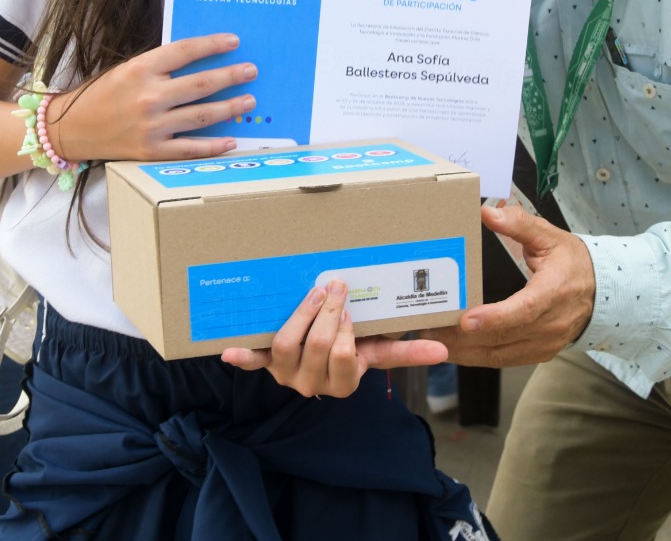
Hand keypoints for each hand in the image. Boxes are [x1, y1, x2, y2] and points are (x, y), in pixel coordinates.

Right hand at [49, 33, 261, 162]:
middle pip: (201, 84)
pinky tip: (232, 140)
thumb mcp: (126, 69)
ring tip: (249, 101)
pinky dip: (214, 146)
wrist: (70, 129)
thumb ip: (158, 66)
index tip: (234, 41)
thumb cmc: (101, 95)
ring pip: (202, 115)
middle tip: (251, 70)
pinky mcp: (151, 152)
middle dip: (231, 76)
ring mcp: (152, 126)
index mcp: (140, 69)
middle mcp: (148, 97)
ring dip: (230, 107)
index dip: (212, 45)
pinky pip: (190, 149)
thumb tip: (198, 58)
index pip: (185, 51)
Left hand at [221, 280, 448, 396]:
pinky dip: (242, 358)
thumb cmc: (354, 350)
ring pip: (287, 346)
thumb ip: (408, 352)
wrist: (322, 364)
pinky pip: (255, 362)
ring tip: (311, 293)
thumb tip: (442, 350)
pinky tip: (228, 351)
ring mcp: (286, 374)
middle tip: (334, 285)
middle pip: (316, 346)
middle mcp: (312, 384)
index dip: (344, 332)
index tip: (349, 308)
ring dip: (298, 316)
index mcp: (342, 381)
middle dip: (326, 313)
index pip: (343, 357)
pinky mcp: (268, 363)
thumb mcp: (379, 351)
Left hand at [422, 202, 594, 367]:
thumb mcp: (550, 236)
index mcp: (554, 291)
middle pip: (503, 337)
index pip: (524, 310)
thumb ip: (519, 224)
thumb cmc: (572, 263)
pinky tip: (454, 349)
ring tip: (433, 339)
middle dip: (463, 337)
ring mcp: (545, 343)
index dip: (494, 317)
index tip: (466, 320)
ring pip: (499, 354)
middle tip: (429, 329)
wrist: (601, 292)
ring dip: (464, 351)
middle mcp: (551, 323)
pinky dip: (476, 357)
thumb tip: (488, 213)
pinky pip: (503, 360)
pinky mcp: (538, 354)